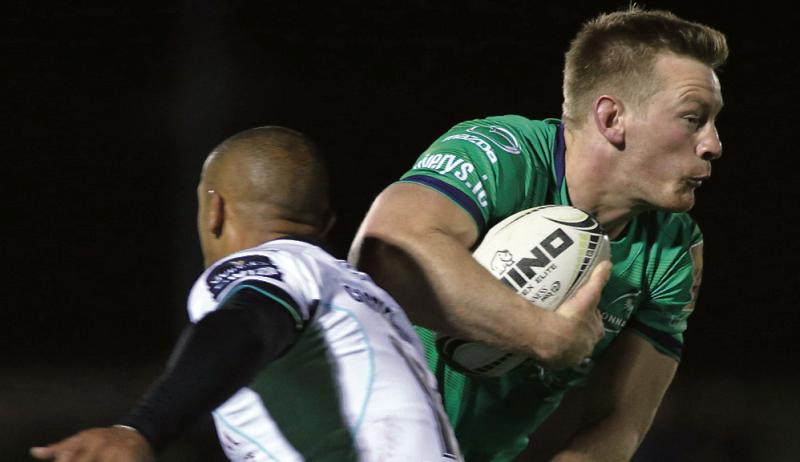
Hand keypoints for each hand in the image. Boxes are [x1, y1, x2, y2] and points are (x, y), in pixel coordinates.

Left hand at [30, 426, 154, 461]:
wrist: (138, 433)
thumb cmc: (104, 439)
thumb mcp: (82, 439)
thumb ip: (59, 448)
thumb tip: (34, 452)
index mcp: (85, 440)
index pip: (66, 458)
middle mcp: (99, 445)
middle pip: (80, 461)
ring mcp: (115, 452)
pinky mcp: (129, 458)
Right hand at [539, 261, 610, 369]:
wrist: (551, 339)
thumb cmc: (572, 317)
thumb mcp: (587, 296)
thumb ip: (598, 280)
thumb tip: (607, 264)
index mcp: (596, 332)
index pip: (596, 322)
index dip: (590, 315)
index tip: (581, 308)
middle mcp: (587, 347)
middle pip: (584, 336)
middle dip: (578, 329)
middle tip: (565, 317)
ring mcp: (572, 357)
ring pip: (570, 347)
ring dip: (564, 340)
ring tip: (553, 328)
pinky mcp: (558, 364)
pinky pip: (556, 355)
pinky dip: (553, 349)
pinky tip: (544, 341)